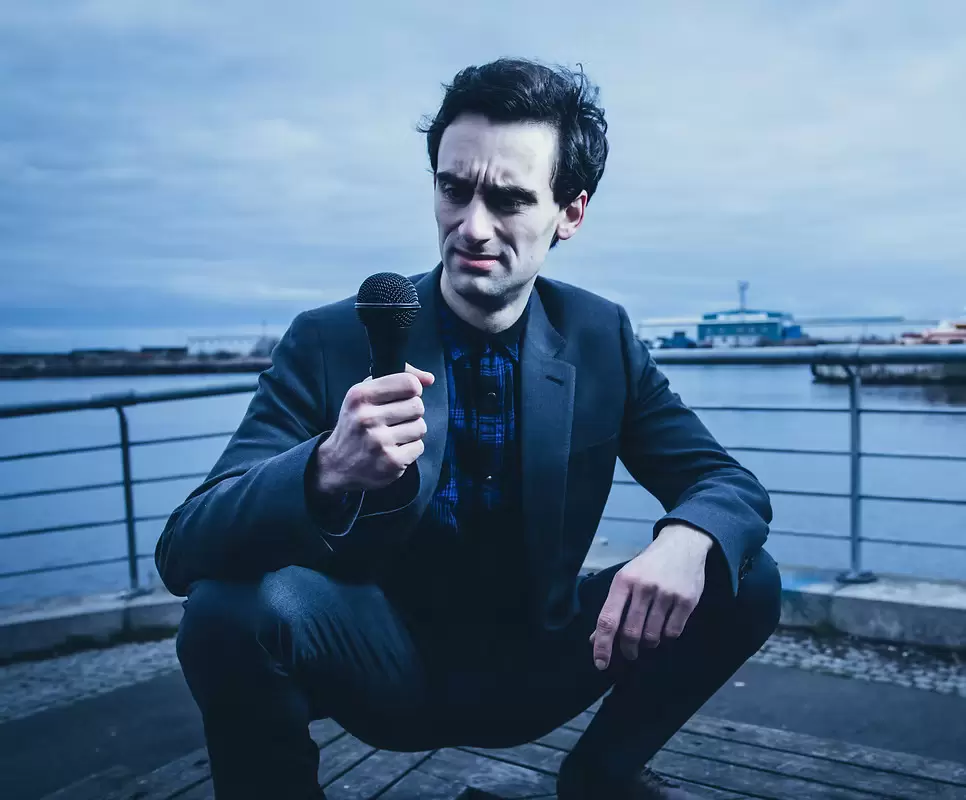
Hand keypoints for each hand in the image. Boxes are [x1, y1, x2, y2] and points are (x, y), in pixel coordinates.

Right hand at [315, 364, 434, 493]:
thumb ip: (397, 379)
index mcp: (360, 396)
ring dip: (412, 432)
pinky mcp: (391, 462)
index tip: (405, 396)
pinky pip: (419, 446)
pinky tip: (394, 449)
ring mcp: (379, 442)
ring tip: (394, 435)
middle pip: (418, 406)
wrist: (336, 465)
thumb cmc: (356, 424)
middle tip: (395, 420)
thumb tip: (429, 378)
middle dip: (411, 412)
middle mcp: (367, 418)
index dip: (413, 389)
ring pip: (421, 427)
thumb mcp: (364, 395)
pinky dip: (410, 449)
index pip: (409, 383)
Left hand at [590, 524, 712, 669]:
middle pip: (631, 633)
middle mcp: (644, 587)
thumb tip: (595, 639)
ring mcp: (666, 594)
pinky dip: (666, 637)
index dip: (602, 645)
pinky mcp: (686, 600)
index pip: (608, 619)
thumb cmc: (648, 566)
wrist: (682, 545)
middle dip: (628, 649)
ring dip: (648, 644)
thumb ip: (612, 608)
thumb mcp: (626, 579)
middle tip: (630, 653)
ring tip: (649, 636)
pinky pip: (672, 633)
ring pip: (652, 636)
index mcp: (623, 581)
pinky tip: (664, 627)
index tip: (600, 663)